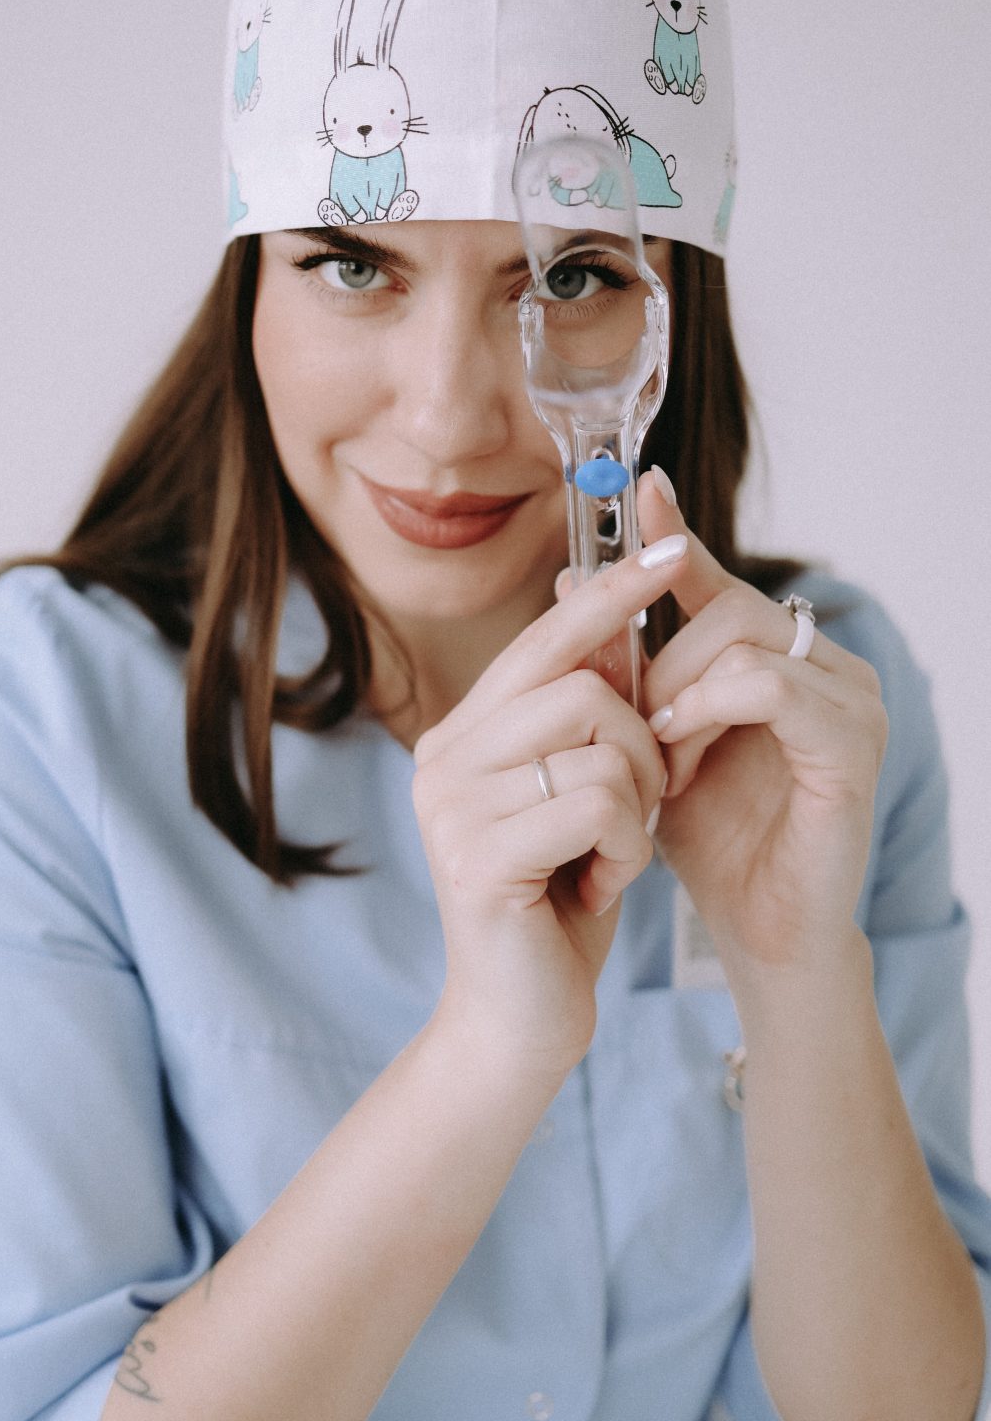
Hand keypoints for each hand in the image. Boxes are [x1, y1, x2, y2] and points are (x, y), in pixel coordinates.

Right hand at [414, 541, 679, 1085]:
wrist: (517, 1022)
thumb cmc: (556, 903)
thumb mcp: (584, 793)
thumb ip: (590, 712)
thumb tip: (613, 606)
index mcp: (464, 733)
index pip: (547, 637)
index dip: (613, 594)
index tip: (676, 552)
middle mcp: (443, 757)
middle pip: (584, 685)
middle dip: (644, 746)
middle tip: (638, 807)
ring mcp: (451, 805)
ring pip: (599, 744)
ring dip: (636, 806)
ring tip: (609, 856)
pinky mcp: (476, 855)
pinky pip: (597, 805)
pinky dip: (624, 849)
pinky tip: (597, 888)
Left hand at [622, 472, 886, 975]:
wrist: (757, 931)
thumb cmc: (711, 841)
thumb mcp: (653, 740)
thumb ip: (626, 666)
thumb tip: (567, 581)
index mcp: (781, 659)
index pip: (720, 579)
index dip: (674, 540)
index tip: (637, 489)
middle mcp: (827, 667)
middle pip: (727, 607)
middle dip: (661, 665)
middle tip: (636, 733)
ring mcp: (850, 702)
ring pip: (742, 640)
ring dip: (679, 697)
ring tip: (660, 763)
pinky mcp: (852, 745)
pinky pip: (769, 686)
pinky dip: (710, 710)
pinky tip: (680, 757)